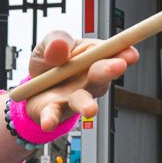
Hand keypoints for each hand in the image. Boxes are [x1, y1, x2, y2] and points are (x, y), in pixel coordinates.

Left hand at [22, 39, 139, 130]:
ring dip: (87, 104)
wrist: (31, 86)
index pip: (111, 53)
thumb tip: (60, 45)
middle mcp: (88, 80)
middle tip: (118, 66)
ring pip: (82, 100)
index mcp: (91, 57)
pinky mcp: (55, 110)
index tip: (130, 53)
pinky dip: (51, 119)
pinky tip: (49, 123)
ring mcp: (73, 97)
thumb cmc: (49, 62)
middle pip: (101, 75)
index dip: (123, 52)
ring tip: (90, 110)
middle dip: (110, 70)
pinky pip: (53, 115)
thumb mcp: (49, 43)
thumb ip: (56, 40)